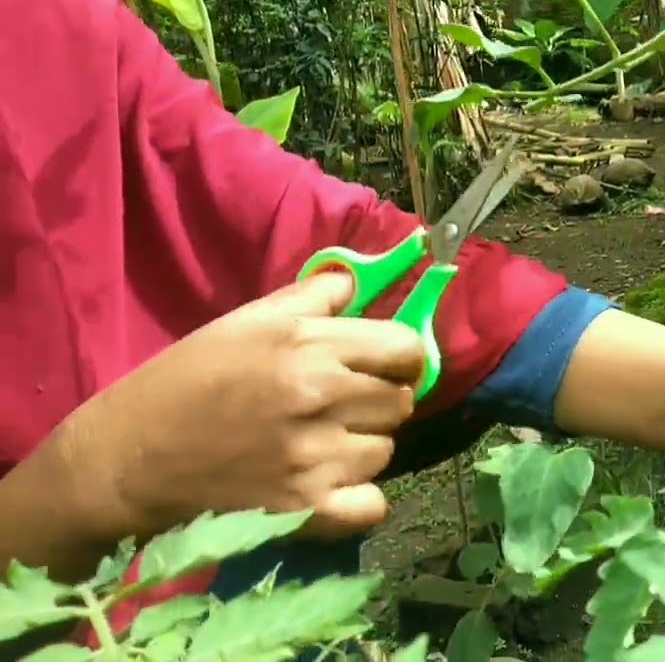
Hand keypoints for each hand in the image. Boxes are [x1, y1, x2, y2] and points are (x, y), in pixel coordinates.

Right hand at [56, 273, 424, 539]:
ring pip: (385, 451)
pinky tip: (327, 486)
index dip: (399, 357)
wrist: (128, 458)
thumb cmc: (186, 380)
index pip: (405, 350)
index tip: (381, 365)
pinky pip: (373, 505)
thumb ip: (312, 297)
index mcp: (308, 347)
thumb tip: (359, 284)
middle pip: (401, 402)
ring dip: (361, 448)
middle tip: (339, 406)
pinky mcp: (306, 510)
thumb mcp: (244, 321)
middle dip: (377, 401)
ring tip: (319, 444)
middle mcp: (321, 399)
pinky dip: (359, 499)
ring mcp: (316, 459)